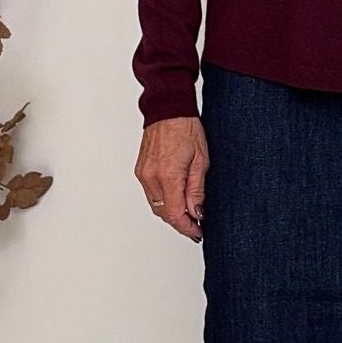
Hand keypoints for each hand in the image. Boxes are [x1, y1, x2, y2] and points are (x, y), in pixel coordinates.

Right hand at [136, 114, 207, 240]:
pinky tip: (176, 197)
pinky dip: (163, 200)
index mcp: (168, 175)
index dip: (187, 228)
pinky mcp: (140, 171)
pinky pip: (151, 194)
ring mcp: (143, 174)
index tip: (198, 232)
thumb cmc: (186, 128)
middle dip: (181, 222)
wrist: (168, 110)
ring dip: (171, 212)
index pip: (175, 214)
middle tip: (196, 223)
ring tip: (188, 211)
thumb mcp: (201, 161)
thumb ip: (197, 190)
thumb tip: (197, 213)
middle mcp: (151, 177)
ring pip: (156, 206)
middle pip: (164, 214)